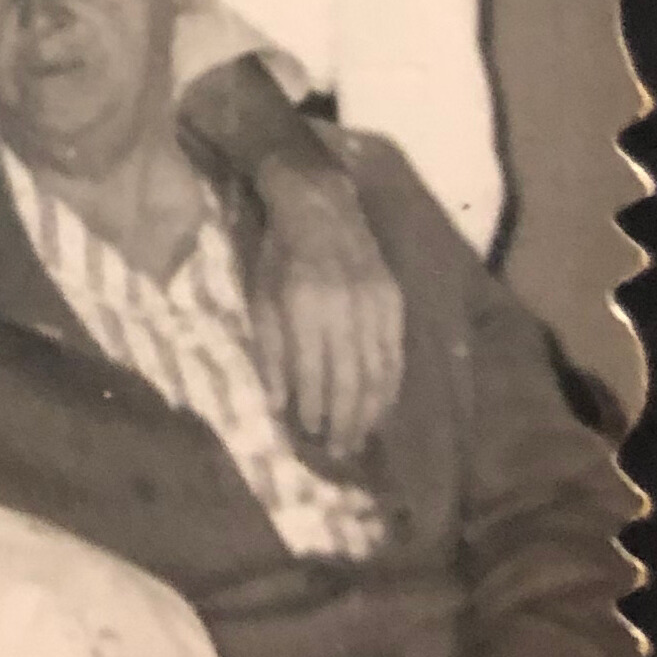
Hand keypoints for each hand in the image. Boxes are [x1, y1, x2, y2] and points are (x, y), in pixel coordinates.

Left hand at [254, 148, 405, 459]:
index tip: (308, 435)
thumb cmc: (279, 254)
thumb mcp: (260, 297)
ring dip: (370, 412)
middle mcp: (346, 309)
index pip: (315, 373)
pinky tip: (381, 408)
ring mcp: (376, 306)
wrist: (321, 205)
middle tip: (339, 451)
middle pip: (352, 381)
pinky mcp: (395, 302)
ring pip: (379, 373)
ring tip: (359, 439)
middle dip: (346, 421)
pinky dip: (389, 387)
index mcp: (306, 307)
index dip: (314, 409)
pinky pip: (396, 356)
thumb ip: (270, 352)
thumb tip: (277, 404)